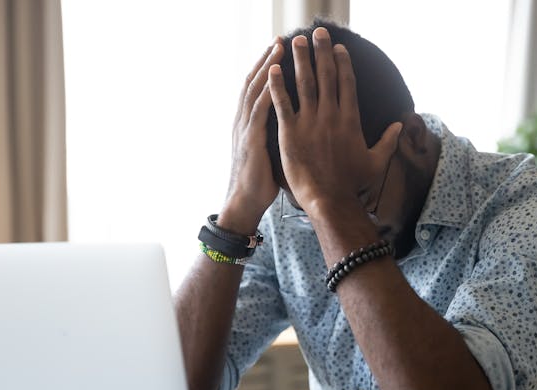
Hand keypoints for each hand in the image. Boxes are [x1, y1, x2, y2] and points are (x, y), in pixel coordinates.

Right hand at [221, 39, 284, 233]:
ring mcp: (245, 129)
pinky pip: (258, 110)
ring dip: (267, 68)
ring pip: (255, 90)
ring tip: (280, 49)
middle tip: (281, 40)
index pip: (257, 88)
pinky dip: (266, 91)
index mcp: (247, 124)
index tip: (280, 52)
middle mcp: (243, 121)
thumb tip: (293, 126)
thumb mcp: (268, 153)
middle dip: (267, 60)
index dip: (267, 68)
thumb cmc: (260, 182)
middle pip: (254, 82)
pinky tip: (275, 78)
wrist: (244, 203)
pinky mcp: (250, 140)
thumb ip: (274, 135)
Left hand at [267, 28, 401, 215]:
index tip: (338, 47)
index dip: (342, 62)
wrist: (329, 200)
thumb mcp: (376, 162)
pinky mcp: (290, 133)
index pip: (346, 83)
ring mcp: (309, 123)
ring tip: (296, 41)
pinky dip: (277, 85)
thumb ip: (388, 141)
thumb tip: (399, 125)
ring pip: (304, 84)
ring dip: (300, 60)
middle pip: (326, 76)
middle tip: (316, 33)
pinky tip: (274, 68)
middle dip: (321, 52)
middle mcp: (330, 116)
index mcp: (350, 120)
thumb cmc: (352, 184)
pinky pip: (282, 104)